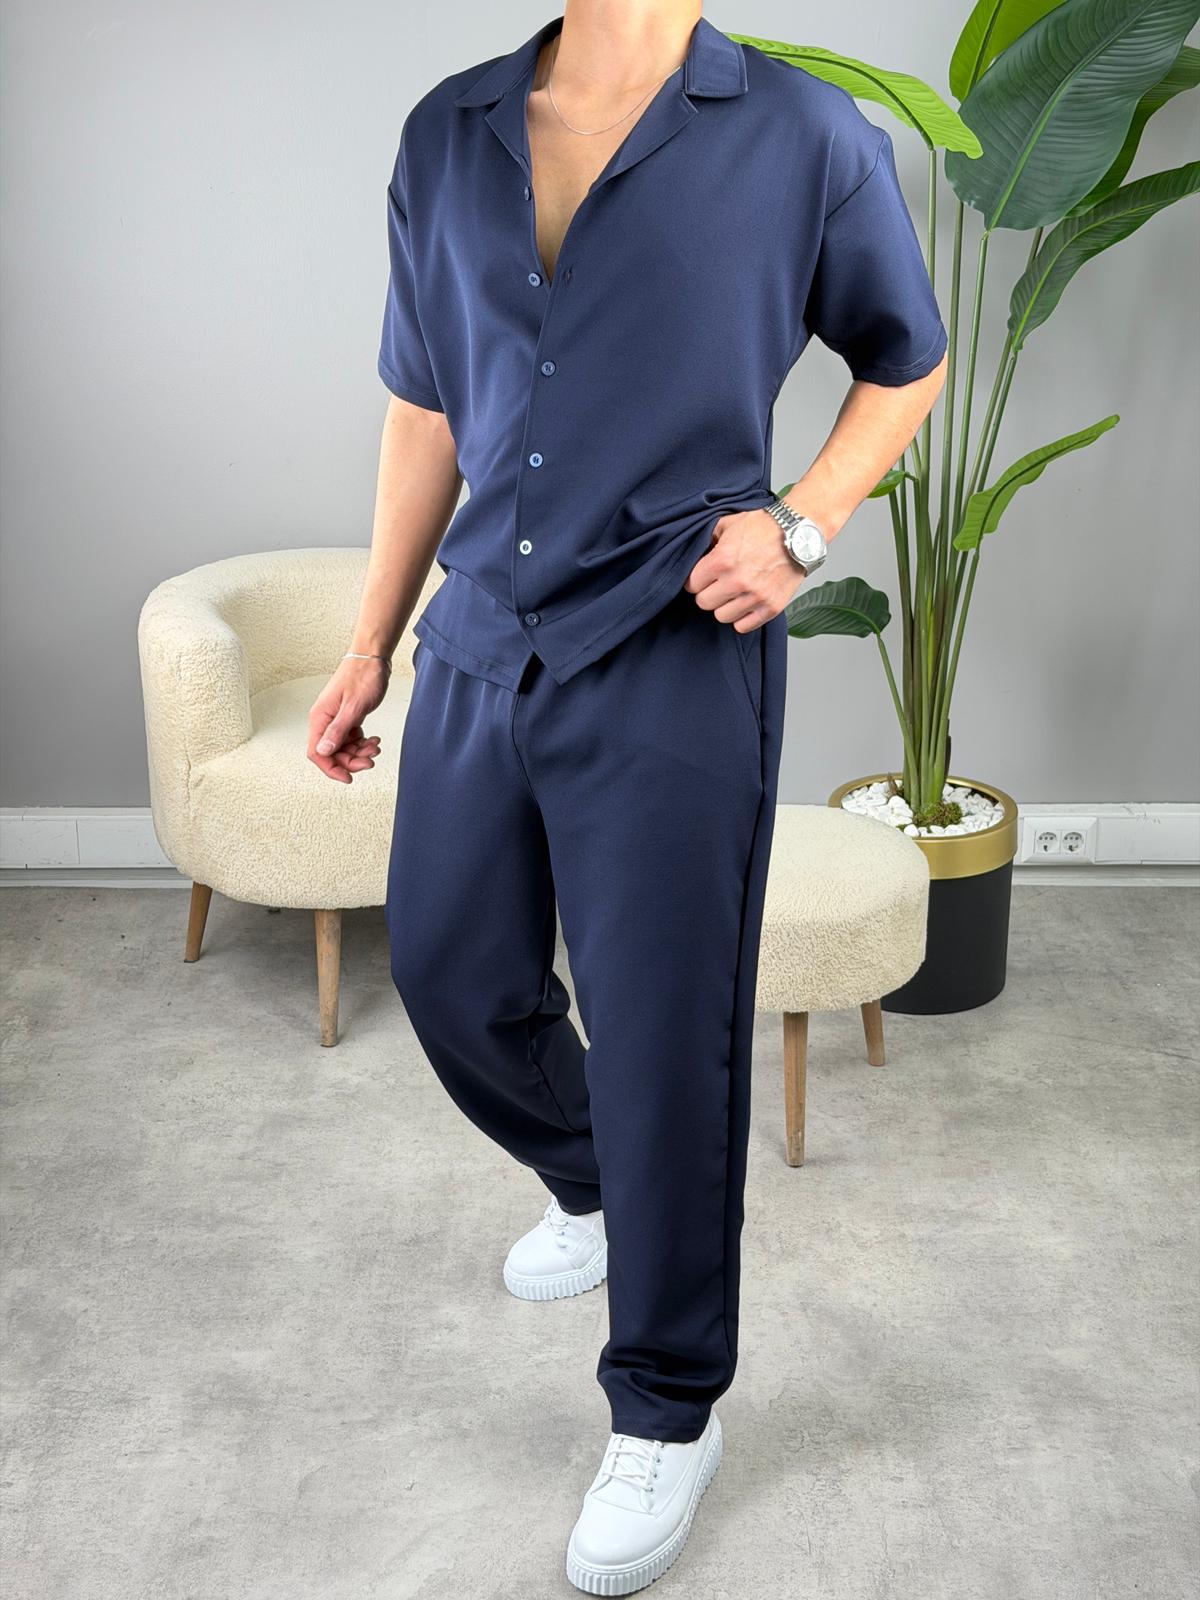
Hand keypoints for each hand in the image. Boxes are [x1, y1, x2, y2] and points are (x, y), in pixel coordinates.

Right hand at [307, 658, 387, 783]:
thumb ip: (338, 730)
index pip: (317, 753)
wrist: (372, 657)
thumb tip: (323, 751)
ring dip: (360, 752)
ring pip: (343, 747)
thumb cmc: (363, 676)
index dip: (331, 768)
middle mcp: (325, 720)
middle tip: (371, 760)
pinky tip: (373, 739)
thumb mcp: (353, 707)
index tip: (348, 778)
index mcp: (320, 718)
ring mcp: (336, 718)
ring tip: (375, 746)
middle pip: (332, 753)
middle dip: (351, 761)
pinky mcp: (347, 716)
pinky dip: (363, 742)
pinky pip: (351, 738)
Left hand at [684, 508, 807, 628]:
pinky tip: (746, 604)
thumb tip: (695, 554)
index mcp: (721, 561)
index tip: (703, 577)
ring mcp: (755, 597)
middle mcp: (736, 582)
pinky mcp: (771, 608)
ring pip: (721, 616)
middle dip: (708, 593)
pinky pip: (743, 626)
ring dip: (725, 606)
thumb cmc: (764, 527)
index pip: (691, 585)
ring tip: (734, 594)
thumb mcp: (728, 524)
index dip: (695, 580)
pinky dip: (742, 617)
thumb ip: (708, 540)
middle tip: (718, 585)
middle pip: (703, 603)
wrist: (799, 534)